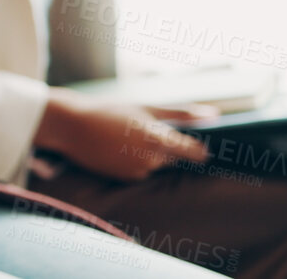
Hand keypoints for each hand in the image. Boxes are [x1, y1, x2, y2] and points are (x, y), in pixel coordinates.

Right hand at [34, 89, 211, 181]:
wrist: (72, 126)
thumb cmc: (110, 112)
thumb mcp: (146, 108)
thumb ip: (183, 114)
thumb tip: (215, 115)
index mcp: (159, 139)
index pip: (194, 152)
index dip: (198, 149)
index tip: (196, 146)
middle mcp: (152, 159)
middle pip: (174, 158)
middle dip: (165, 147)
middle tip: (140, 132)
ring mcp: (138, 171)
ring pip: (156, 165)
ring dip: (149, 155)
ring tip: (124, 138)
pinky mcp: (126, 179)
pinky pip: (141, 172)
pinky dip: (134, 162)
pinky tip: (117, 149)